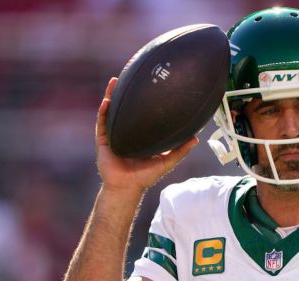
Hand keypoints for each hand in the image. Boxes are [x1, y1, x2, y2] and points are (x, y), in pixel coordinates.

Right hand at [95, 77, 198, 193]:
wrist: (127, 187)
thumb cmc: (145, 176)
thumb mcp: (166, 161)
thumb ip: (180, 150)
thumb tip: (196, 138)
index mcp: (139, 133)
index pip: (141, 113)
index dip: (144, 99)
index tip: (150, 84)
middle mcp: (126, 131)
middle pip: (125, 107)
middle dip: (126, 91)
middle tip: (131, 75)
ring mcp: (113, 134)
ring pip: (112, 110)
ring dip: (112, 95)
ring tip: (115, 81)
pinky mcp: (103, 140)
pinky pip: (102, 123)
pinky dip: (104, 112)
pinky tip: (107, 101)